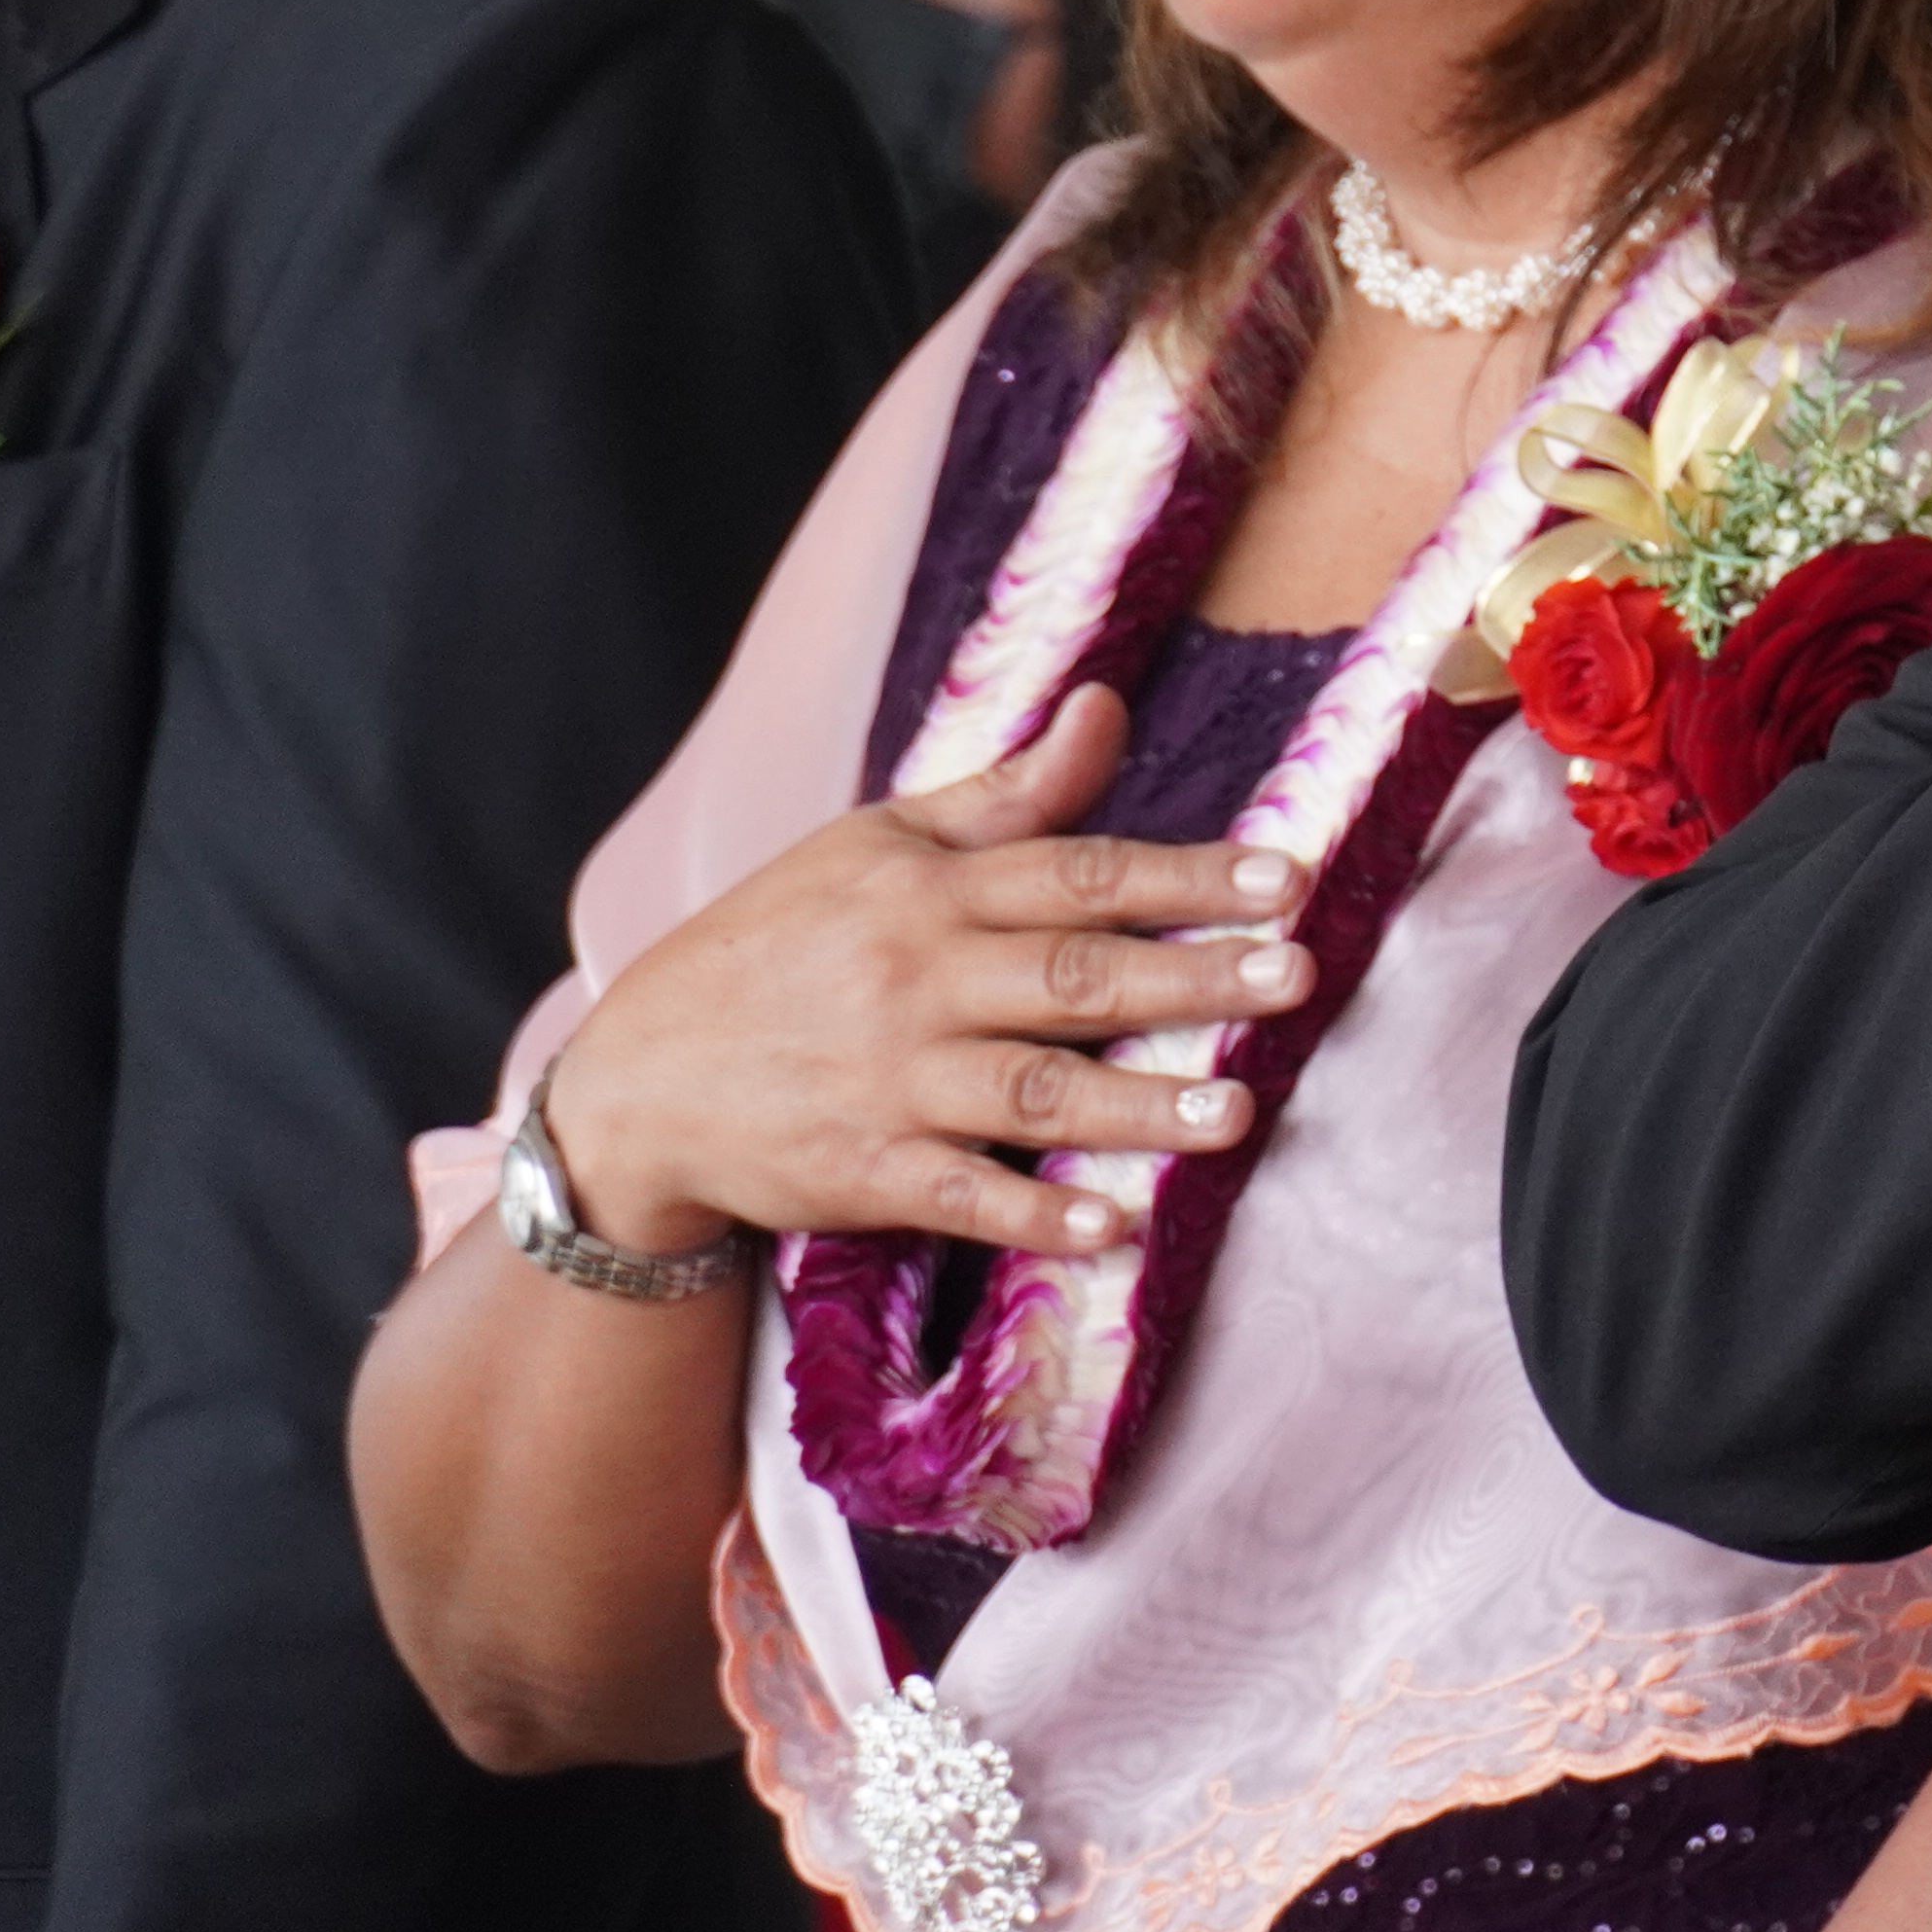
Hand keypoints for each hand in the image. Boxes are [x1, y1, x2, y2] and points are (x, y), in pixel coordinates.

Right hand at [540, 686, 1313, 1261]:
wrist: (638, 1076)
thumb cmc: (780, 942)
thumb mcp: (878, 844)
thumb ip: (1008, 793)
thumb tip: (1108, 707)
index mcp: (927, 889)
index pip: (1076, 872)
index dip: (1184, 875)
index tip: (1283, 879)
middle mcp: (914, 979)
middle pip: (1071, 976)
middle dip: (1189, 978)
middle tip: (1293, 978)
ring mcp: (887, 1081)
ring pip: (1030, 1091)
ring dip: (1135, 1106)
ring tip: (1234, 1111)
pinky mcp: (858, 1172)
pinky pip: (958, 1196)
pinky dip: (1032, 1214)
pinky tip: (1109, 1224)